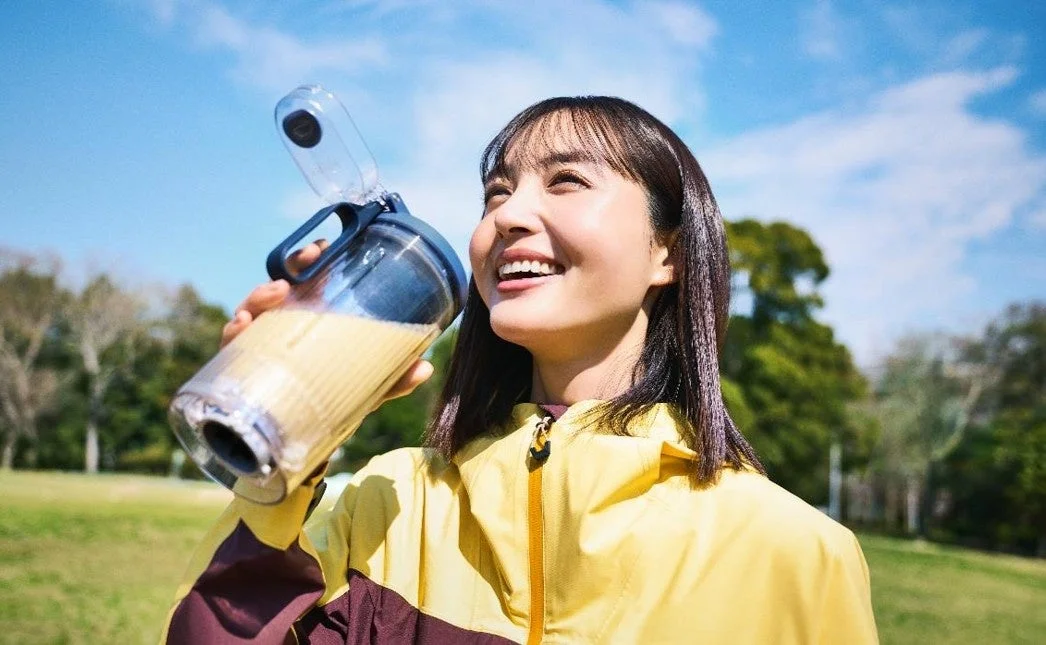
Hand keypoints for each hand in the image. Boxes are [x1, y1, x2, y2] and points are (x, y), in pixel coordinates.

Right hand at [218, 239, 433, 401]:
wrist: (306, 442)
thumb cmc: (335, 398)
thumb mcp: (367, 387)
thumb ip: (394, 379)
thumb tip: (426, 367)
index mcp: (310, 318)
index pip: (305, 278)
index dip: (307, 259)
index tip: (320, 247)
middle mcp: (282, 326)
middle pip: (274, 289)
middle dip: (281, 274)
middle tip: (295, 275)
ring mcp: (260, 345)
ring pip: (250, 311)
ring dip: (255, 299)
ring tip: (270, 298)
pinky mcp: (243, 369)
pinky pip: (231, 348)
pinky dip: (232, 335)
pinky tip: (240, 328)